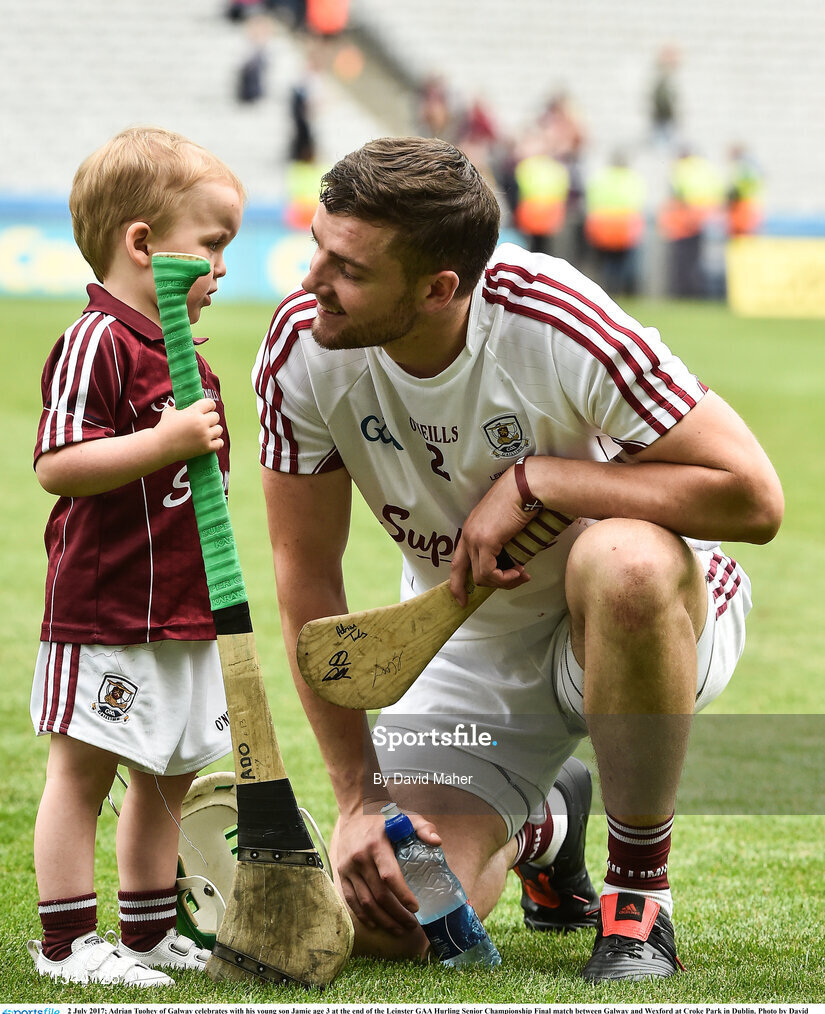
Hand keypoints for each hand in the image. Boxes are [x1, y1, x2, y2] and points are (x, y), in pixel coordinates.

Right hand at [156, 398, 222, 461]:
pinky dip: (216, 442)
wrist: (160, 446)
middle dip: (210, 418)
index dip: (209, 406)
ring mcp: (204, 436)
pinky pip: (219, 443)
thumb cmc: (163, 428)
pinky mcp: (205, 448)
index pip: (210, 403)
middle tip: (204, 422)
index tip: (207, 409)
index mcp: (194, 412)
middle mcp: (201, 423)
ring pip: (219, 429)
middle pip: (216, 417)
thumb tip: (185, 406)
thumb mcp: (170, 411)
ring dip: (214, 430)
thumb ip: (180, 407)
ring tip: (207, 432)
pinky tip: (211, 441)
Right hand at [333, 810, 441, 935]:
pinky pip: (351, 899)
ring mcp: (348, 867)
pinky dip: (363, 915)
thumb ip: (423, 827)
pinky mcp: (341, 873)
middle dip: (396, 913)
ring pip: (365, 902)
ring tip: (398, 929)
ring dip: (382, 919)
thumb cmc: (385, 817)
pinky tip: (376, 924)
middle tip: (412, 924)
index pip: (389, 876)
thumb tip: (437, 841)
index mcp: (376, 845)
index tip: (416, 907)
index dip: (402, 895)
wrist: (356, 811)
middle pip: (378, 894)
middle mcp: (360, 858)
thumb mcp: (406, 817)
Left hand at [449, 466, 531, 605]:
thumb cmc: (522, 500)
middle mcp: (468, 534)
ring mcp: (474, 537)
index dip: (457, 583)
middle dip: (479, 587)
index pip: (457, 562)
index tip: (462, 599)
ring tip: (521, 574)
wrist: (526, 487)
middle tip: (503, 587)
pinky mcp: (485, 541)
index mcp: (470, 529)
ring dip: (503, 580)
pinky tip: (519, 571)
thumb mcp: (506, 525)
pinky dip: (505, 577)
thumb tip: (510, 562)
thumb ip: (502, 542)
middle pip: (464, 572)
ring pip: (481, 576)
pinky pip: (490, 572)